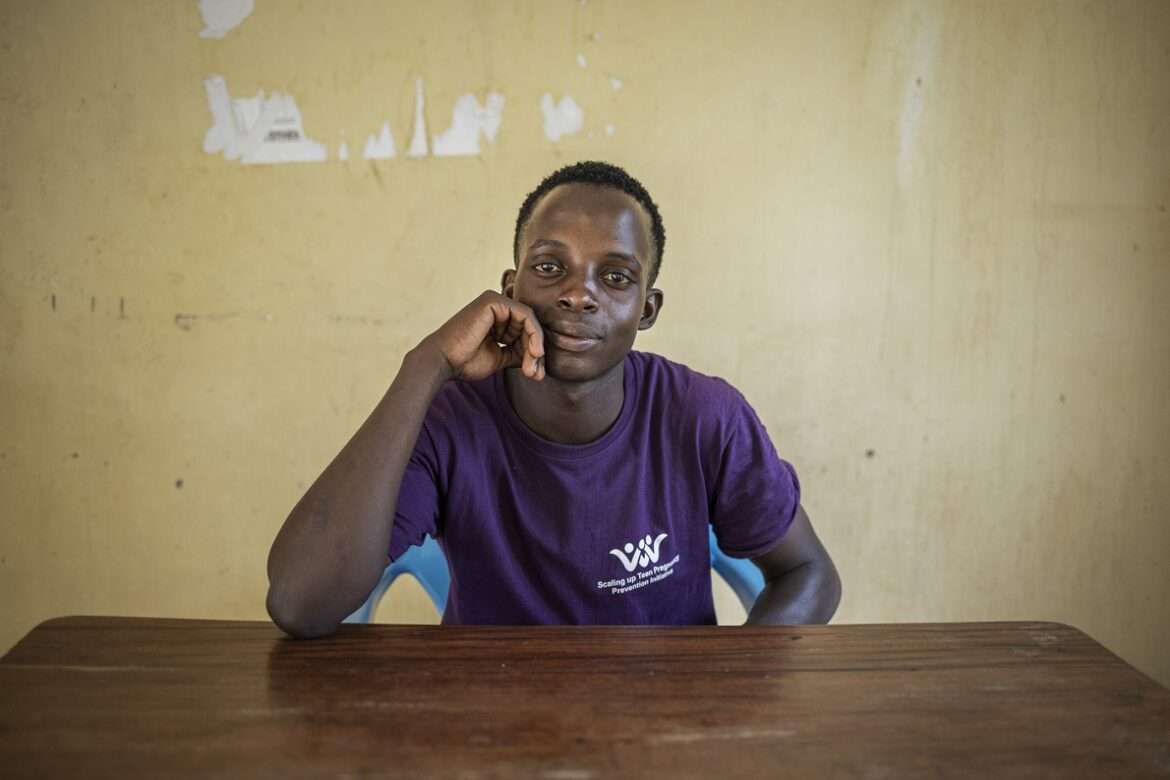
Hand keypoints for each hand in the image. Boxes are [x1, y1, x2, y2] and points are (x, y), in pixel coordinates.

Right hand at [419, 291, 544, 382]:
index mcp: (496, 319)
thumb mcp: (500, 358)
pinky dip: (533, 334)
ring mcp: (495, 302)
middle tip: (536, 374)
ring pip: (529, 321)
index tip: (535, 374)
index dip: (533, 353)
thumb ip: (518, 354)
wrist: (444, 361)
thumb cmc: (465, 361)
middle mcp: (496, 307)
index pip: (524, 332)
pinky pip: (525, 315)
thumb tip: (539, 359)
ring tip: (532, 367)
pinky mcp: (494, 301)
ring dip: (535, 346)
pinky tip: (534, 352)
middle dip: (536, 352)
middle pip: (528, 326)